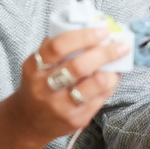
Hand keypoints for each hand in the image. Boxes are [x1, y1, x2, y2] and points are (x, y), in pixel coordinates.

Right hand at [0, 27, 127, 148]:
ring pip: (95, 85)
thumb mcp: (37, 64)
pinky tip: (112, 76)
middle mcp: (45, 88)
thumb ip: (56, 47)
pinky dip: (110, 84)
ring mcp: (61, 106)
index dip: (83, 37)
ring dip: (112, 70)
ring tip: (119, 61)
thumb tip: (88, 25)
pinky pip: (100, 98)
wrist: (28, 122)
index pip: (57, 47)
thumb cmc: (38, 86)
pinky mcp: (75, 119)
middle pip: (78, 66)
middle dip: (105, 53)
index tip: (102, 30)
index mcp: (34, 68)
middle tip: (121, 45)